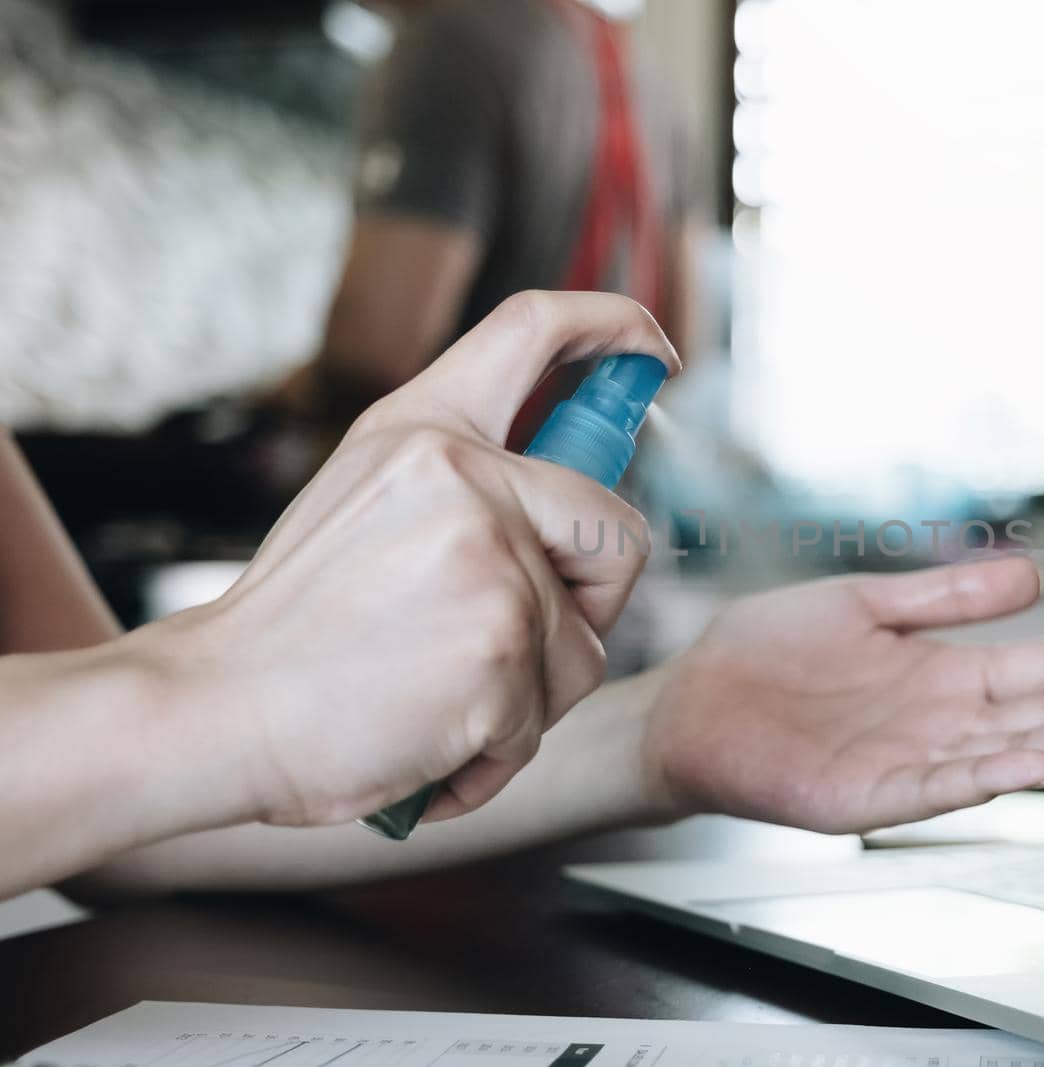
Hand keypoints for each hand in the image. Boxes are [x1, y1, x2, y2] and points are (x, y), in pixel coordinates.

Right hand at [135, 291, 678, 828]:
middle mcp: (465, 475)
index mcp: (422, 428)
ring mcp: (491, 560)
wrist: (212, 708)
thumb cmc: (295, 627)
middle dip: (595, 600)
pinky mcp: (504, 648)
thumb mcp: (368, 501)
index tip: (654, 353)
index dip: (615, 325)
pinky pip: (548, 714)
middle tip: (523, 642)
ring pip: (585, 645)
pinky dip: (499, 751)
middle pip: (618, 529)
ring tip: (439, 701)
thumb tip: (569, 508)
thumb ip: (465, 486)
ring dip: (531, 694)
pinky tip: (429, 744)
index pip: (537, 327)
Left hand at [645, 557, 1043, 832]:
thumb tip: (1036, 578)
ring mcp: (906, 762)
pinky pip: (934, 789)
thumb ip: (949, 598)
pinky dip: (985, 777)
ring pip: (1007, 752)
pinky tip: (1034, 763)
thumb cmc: (769, 654)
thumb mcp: (868, 604)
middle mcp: (939, 722)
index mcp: (946, 674)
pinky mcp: (863, 796)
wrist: (690, 699)